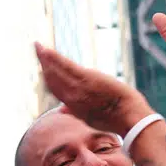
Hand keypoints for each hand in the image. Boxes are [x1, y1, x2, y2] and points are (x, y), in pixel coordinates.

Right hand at [34, 43, 151, 135]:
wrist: (128, 116)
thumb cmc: (114, 119)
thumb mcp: (90, 118)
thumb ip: (74, 111)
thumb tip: (62, 109)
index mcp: (72, 105)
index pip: (55, 88)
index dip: (47, 76)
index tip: (42, 65)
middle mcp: (71, 96)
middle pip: (52, 79)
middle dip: (44, 64)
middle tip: (38, 49)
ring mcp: (78, 87)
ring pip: (56, 72)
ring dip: (47, 58)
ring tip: (39, 46)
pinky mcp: (86, 78)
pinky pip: (66, 66)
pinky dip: (55, 58)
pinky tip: (47, 50)